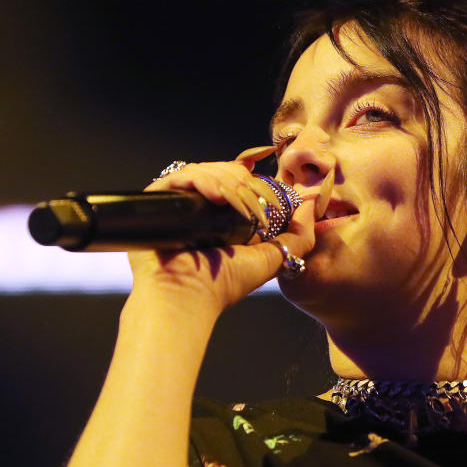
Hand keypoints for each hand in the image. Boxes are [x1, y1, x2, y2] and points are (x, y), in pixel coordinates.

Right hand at [127, 146, 321, 318]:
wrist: (188, 297)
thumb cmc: (225, 283)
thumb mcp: (273, 257)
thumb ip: (299, 235)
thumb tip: (310, 205)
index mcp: (222, 216)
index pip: (237, 180)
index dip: (253, 177)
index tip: (266, 190)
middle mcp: (198, 207)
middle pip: (222, 170)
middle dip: (243, 181)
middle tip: (251, 205)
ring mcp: (177, 203)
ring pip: (204, 170)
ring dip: (227, 181)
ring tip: (236, 204)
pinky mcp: (156, 200)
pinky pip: (180, 177)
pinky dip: (203, 180)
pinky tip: (216, 196)